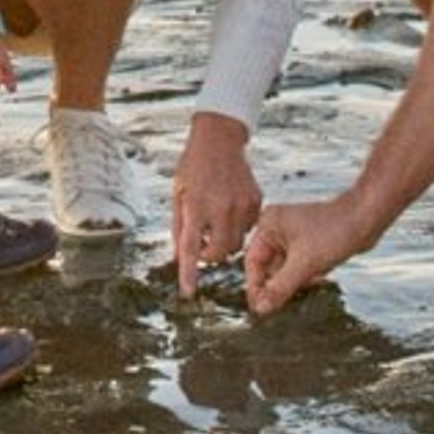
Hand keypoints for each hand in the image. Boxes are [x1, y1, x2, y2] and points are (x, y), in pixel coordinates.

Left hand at [172, 112, 260, 298]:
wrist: (219, 139)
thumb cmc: (193, 167)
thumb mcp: (178, 194)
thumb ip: (179, 228)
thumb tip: (180, 258)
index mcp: (197, 205)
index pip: (192, 248)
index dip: (189, 273)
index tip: (188, 293)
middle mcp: (221, 207)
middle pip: (220, 252)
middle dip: (210, 254)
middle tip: (204, 243)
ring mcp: (242, 204)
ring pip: (237, 243)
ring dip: (225, 242)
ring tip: (217, 222)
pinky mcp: (256, 200)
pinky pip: (249, 228)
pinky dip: (239, 227)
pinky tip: (231, 210)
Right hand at [244, 197, 371, 316]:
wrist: (366, 218)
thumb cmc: (336, 230)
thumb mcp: (305, 263)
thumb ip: (280, 287)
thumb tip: (260, 309)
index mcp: (268, 225)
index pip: (252, 263)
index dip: (256, 287)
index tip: (260, 311)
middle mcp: (277, 230)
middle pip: (267, 269)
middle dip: (276, 287)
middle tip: (281, 308)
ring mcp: (292, 238)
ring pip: (282, 272)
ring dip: (291, 285)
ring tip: (305, 288)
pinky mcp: (307, 247)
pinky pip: (296, 270)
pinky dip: (303, 280)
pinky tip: (315, 281)